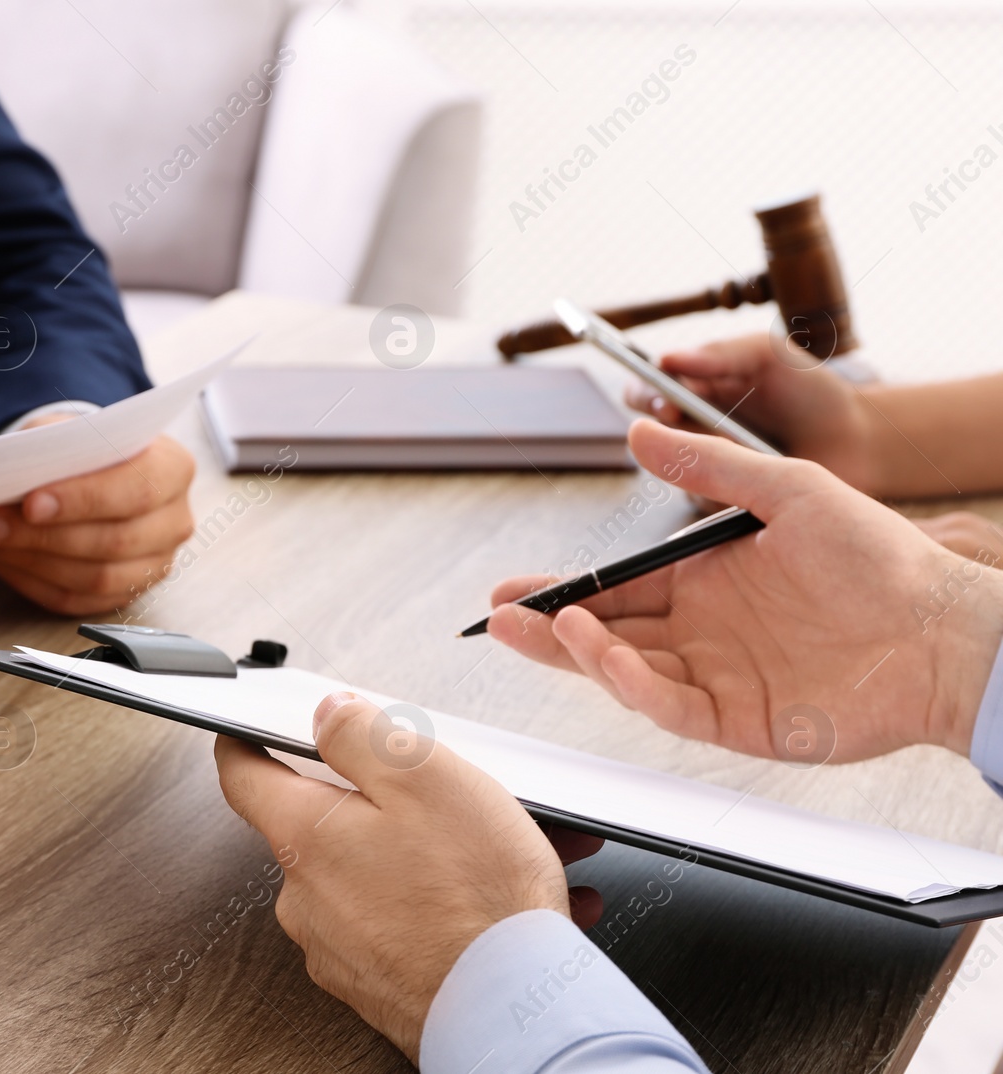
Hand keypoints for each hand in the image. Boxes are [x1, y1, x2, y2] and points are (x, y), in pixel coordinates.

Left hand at [0, 417, 194, 615]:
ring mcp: (155, 563)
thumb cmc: (81, 447)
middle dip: (44, 536)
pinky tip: (4, 559)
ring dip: (33, 561)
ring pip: (96, 578)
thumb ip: (51, 450)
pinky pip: (78, 600)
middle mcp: (174, 520)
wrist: (89, 470)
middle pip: (115, 540)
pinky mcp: (126, 593)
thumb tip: (10, 479)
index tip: (30, 503)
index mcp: (173, 469)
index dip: (82, 500)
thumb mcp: (68, 431)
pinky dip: (33, 582)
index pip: (135, 490)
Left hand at [214, 694, 601, 1061]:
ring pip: (378, 874)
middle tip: (448, 795)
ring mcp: (339, 947)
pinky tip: (506, 899)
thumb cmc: (474, 899)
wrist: (513, 1014)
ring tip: (508, 851)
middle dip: (385, 803)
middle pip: (326, 825)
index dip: (248, 742)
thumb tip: (327, 714)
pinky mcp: (378, 983)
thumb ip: (363, 735)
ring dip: (434, 857)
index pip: (245, 777)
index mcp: (305, 837)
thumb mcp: (423, 778)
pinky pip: (406, 923)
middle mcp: (308, 898)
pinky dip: (448, 905)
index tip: (251, 730)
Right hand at [488, 420, 1002, 763]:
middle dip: (548, 628)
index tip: (516, 588)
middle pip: (605, 634)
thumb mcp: (788, 488)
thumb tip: (638, 432)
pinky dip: (630, 685)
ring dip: (577, 653)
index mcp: (706, 582)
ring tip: (541, 627)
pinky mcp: (740, 721)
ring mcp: (718, 679)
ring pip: (625, 672)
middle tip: (500, 617)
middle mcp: (703, 633)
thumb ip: (708, 468)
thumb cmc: (881, 556)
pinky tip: (603, 656)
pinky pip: (669, 707)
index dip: (563, 590)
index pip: (617, 589)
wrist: (946, 628)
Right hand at [627, 332, 879, 493]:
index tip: (664, 400)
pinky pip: (699, 499)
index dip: (645, 393)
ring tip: (742, 455)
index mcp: (693, 387)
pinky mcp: (721, 498)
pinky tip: (750, 480)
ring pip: (669, 470)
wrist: (853, 442)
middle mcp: (689, 427)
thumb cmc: (811, 391)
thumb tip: (668, 358)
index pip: (646, 388)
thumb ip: (721, 353)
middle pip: (645, 432)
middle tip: (686, 428)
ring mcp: (703, 465)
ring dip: (696, 464)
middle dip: (660, 432)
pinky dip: (718, 491)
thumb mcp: (769, 356)